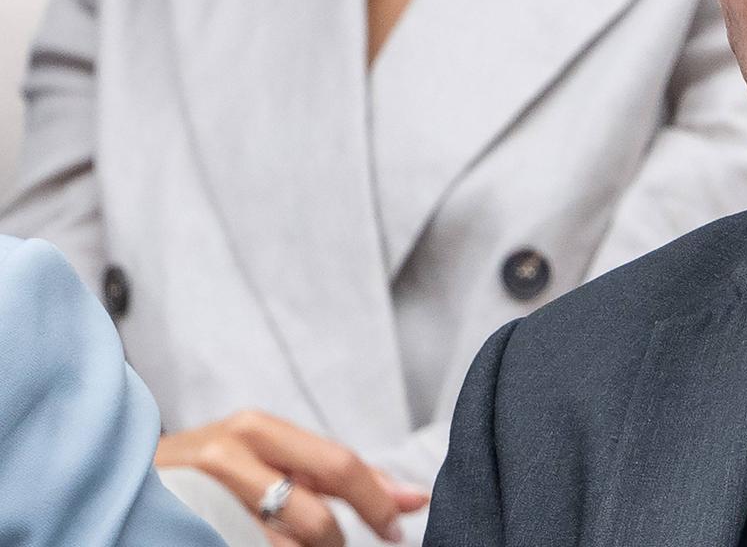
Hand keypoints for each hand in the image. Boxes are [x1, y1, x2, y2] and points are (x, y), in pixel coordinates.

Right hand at [156, 411, 428, 546]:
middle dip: (338, 542)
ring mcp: (202, 496)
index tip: (398, 528)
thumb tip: (409, 497)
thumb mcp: (266, 459)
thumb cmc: (207, 473)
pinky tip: (255, 542)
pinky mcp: (186, 529)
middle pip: (314, 518)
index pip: (339, 467)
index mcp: (256, 429)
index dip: (378, 501)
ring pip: (284, 545)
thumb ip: (328, 474)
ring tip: (282, 541)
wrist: (118, 482)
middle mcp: (227, 456)